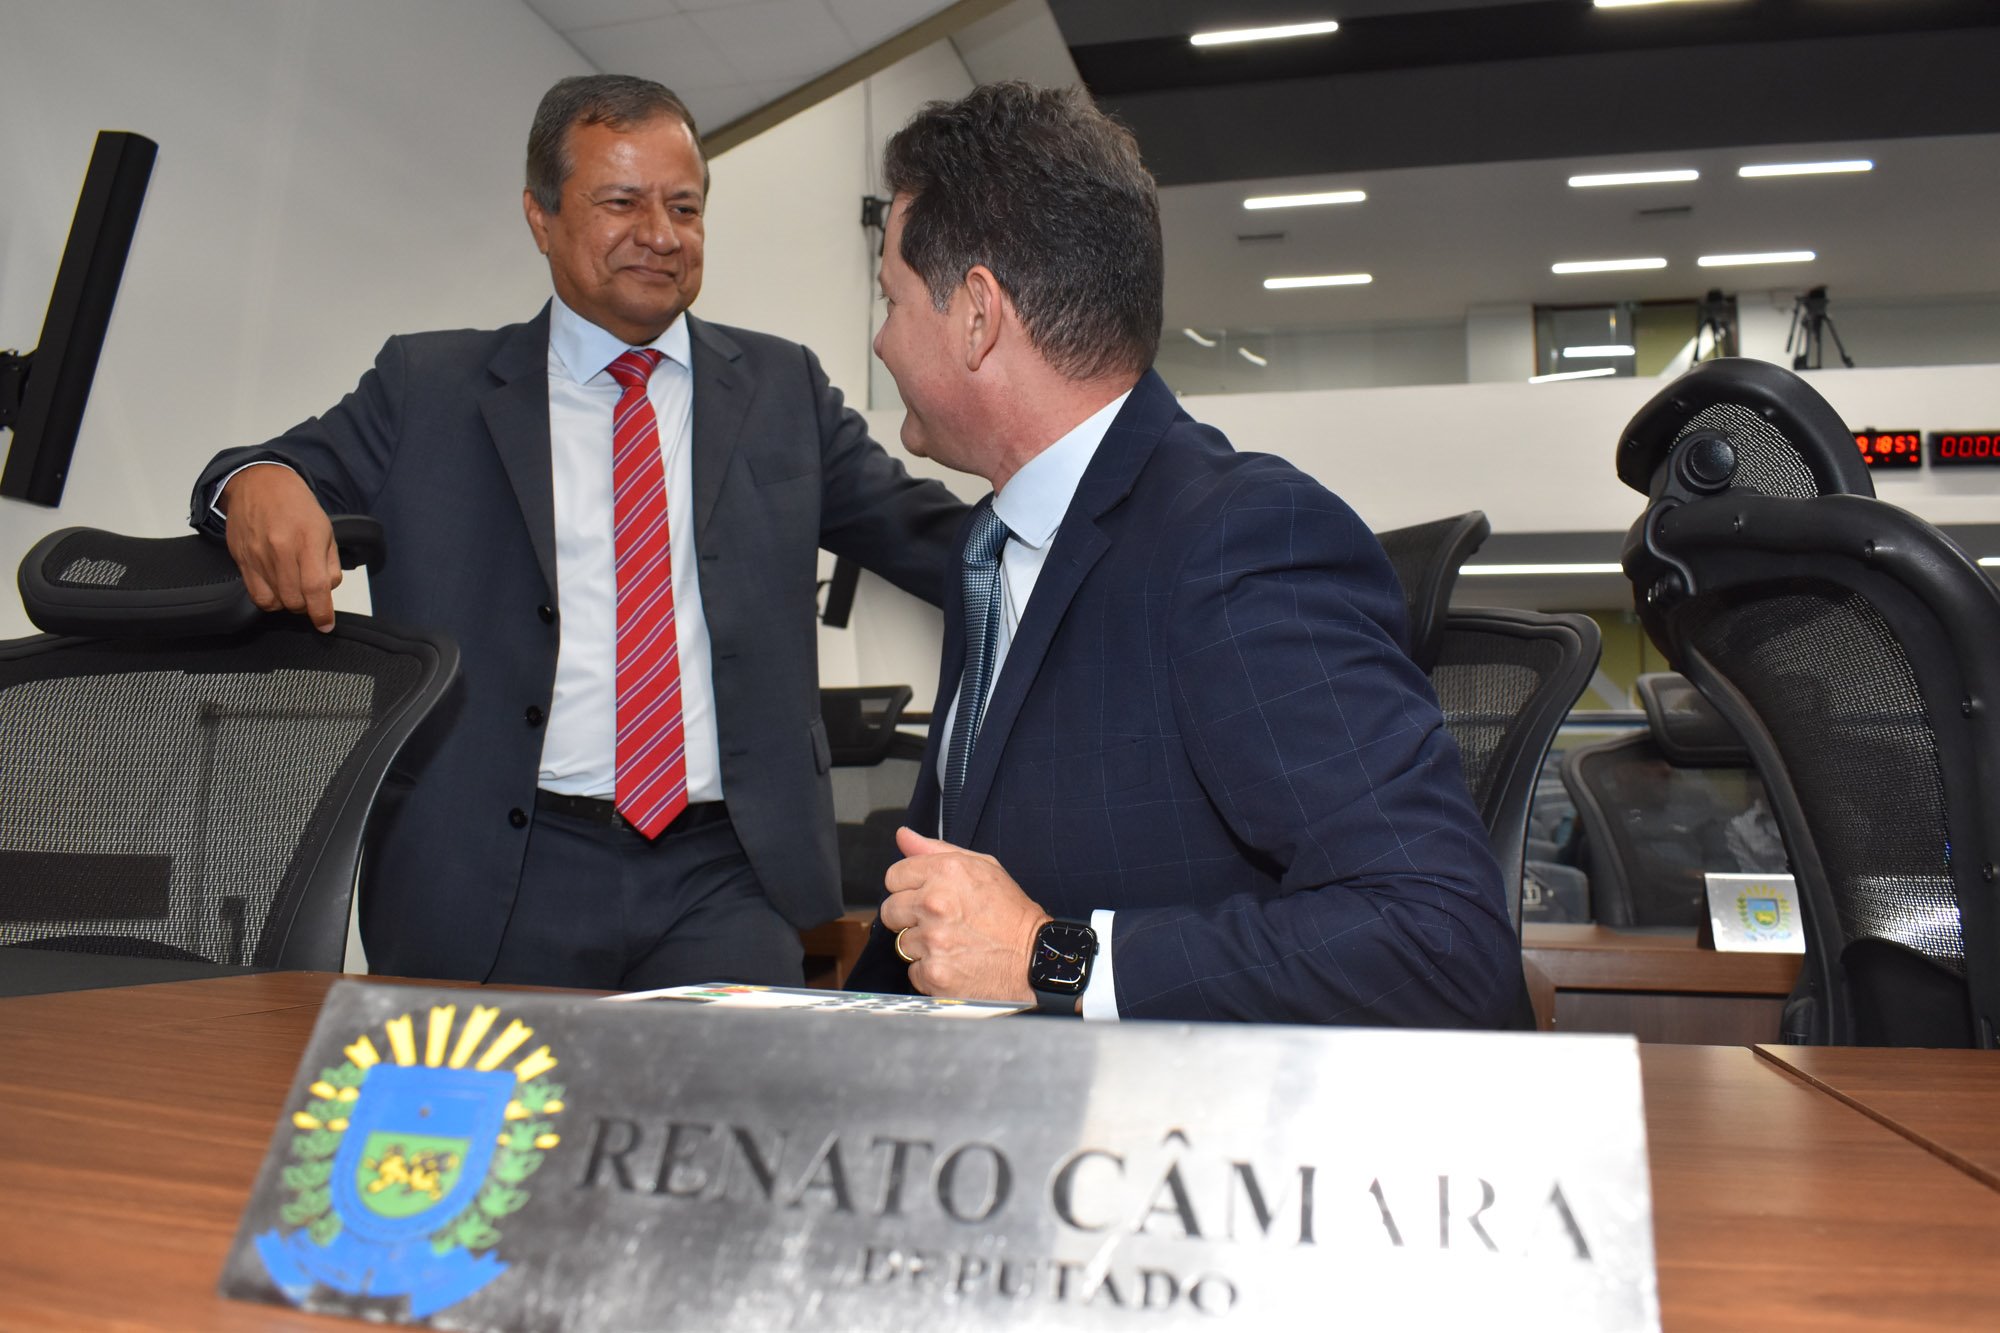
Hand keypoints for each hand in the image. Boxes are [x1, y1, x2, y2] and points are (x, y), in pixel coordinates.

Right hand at [220, 466, 341, 630]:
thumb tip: (327, 592)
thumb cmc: (297, 506)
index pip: (315, 587)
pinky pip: (255, 594)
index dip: (322, 612)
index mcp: (307, 539)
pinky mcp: (241, 558)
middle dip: (306, 607)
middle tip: (311, 598)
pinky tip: (276, 589)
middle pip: (294, 599)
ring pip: (275, 601)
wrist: (260, 484)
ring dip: (288, 603)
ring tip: (293, 589)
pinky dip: (269, 600)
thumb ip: (330, 565)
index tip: (326, 624)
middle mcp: (280, 548)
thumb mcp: (326, 530)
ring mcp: (257, 554)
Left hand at [879, 826, 1049, 1002]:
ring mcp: (933, 941)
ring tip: (953, 943)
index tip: (925, 896)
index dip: (909, 887)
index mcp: (946, 872)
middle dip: (909, 917)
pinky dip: (931, 971)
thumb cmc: (1011, 913)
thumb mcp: (983, 867)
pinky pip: (913, 971)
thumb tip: (903, 837)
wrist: (1034, 959)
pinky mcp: (934, 973)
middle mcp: (934, 904)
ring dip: (922, 946)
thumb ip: (937, 850)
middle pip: (890, 910)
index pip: (894, 876)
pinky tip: (955, 963)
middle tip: (939, 922)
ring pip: (902, 943)